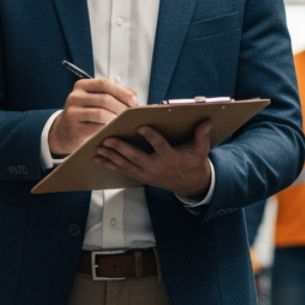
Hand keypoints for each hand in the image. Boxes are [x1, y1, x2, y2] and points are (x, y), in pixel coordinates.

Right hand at [48, 78, 137, 157]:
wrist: (64, 132)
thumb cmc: (86, 115)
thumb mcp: (96, 100)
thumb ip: (114, 94)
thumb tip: (134, 97)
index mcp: (82, 86)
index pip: (104, 83)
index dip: (122, 92)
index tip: (134, 101)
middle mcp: (75, 96)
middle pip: (105, 99)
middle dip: (122, 107)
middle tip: (132, 115)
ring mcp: (72, 113)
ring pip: (102, 113)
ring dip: (117, 118)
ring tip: (125, 122)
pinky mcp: (74, 129)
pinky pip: (97, 128)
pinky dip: (109, 129)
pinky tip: (115, 130)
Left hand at [96, 121, 212, 198]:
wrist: (191, 184)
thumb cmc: (194, 163)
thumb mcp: (201, 150)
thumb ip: (201, 135)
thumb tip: (206, 120)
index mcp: (170, 157)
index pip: (160, 145)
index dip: (151, 137)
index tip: (141, 127)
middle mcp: (157, 166)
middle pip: (136, 157)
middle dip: (121, 148)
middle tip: (108, 140)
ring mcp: (147, 173)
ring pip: (126, 165)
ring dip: (111, 157)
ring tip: (98, 148)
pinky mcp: (142, 177)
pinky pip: (124, 171)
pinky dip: (111, 165)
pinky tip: (100, 159)